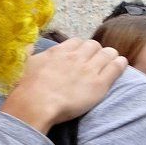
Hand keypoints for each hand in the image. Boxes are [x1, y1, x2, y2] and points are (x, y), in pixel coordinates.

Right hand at [0, 38, 127, 132]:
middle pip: (93, 45)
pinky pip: (115, 67)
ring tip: (111, 61)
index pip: (77, 41)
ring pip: (107, 54)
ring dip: (109, 56)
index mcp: (59, 51)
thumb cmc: (27, 86)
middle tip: (96, 60)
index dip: (81, 47)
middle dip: (96, 51)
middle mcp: (76, 56)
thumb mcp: (24, 63)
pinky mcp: (99, 83)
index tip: (81, 54)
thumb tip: (27, 44)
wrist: (36, 103)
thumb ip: (28, 51)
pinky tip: (121, 64)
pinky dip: (120, 64)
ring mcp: (89, 69)